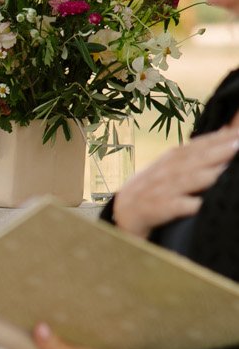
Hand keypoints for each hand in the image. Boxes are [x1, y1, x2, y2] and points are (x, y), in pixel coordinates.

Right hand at [111, 123, 238, 238]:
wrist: (121, 215)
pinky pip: (175, 207)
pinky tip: (203, 203)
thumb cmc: (151, 191)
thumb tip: (224, 133)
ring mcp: (160, 189)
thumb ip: (196, 154)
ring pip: (187, 179)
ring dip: (209, 172)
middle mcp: (166, 171)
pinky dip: (188, 204)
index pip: (201, 145)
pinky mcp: (155, 209)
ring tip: (228, 167)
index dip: (222, 137)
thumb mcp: (171, 169)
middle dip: (220, 149)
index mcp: (172, 159)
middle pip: (196, 158)